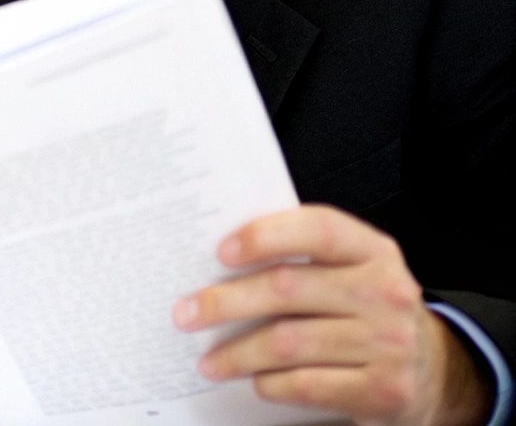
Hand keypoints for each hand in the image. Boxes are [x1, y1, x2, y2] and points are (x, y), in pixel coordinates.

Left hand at [175, 204, 491, 425]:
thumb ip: (301, 259)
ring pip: (290, 343)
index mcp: (373, 251)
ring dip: (237, 353)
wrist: (433, 370)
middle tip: (185, 313)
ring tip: (208, 361)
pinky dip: (271, 383)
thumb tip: (216, 263)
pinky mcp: (384, 390)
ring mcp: (389, 343)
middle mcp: (386, 292)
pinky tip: (253, 381)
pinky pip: (308, 385)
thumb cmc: (366, 310)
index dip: (266, 236)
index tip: (220, 251)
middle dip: (225, 302)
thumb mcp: (350, 272)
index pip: (319, 229)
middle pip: (288, 289)